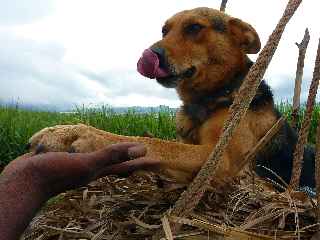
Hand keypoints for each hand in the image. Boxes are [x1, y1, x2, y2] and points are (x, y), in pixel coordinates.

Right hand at [2, 142, 158, 196]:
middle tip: (140, 147)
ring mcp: (78, 165)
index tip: (157, 158)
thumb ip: (113, 156)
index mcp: (100, 170)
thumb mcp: (88, 164)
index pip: (128, 166)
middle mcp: (92, 169)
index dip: (142, 162)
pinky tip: (86, 143)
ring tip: (118, 145)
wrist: (24, 180)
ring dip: (109, 151)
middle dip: (128, 154)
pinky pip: (83, 151)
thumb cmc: (57, 173)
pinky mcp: (66, 159)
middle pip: (116, 161)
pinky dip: (89, 146)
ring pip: (99, 157)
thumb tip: (142, 150)